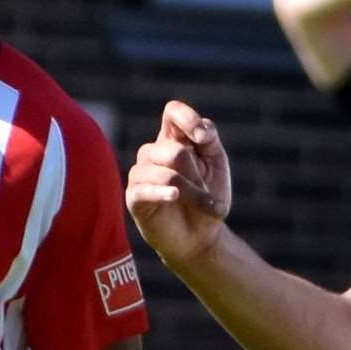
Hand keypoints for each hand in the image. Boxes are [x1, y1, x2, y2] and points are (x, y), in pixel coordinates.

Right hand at [125, 101, 231, 268]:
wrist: (202, 237)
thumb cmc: (208, 197)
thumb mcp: (215, 163)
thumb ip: (209, 139)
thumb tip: (200, 130)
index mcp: (173, 139)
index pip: (172, 112)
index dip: (187, 118)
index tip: (203, 139)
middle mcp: (153, 152)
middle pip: (174, 149)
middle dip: (198, 174)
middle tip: (210, 195)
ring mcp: (141, 174)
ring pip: (164, 172)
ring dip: (193, 191)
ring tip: (209, 208)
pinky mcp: (134, 197)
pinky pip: (144, 189)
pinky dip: (162, 192)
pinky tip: (175, 197)